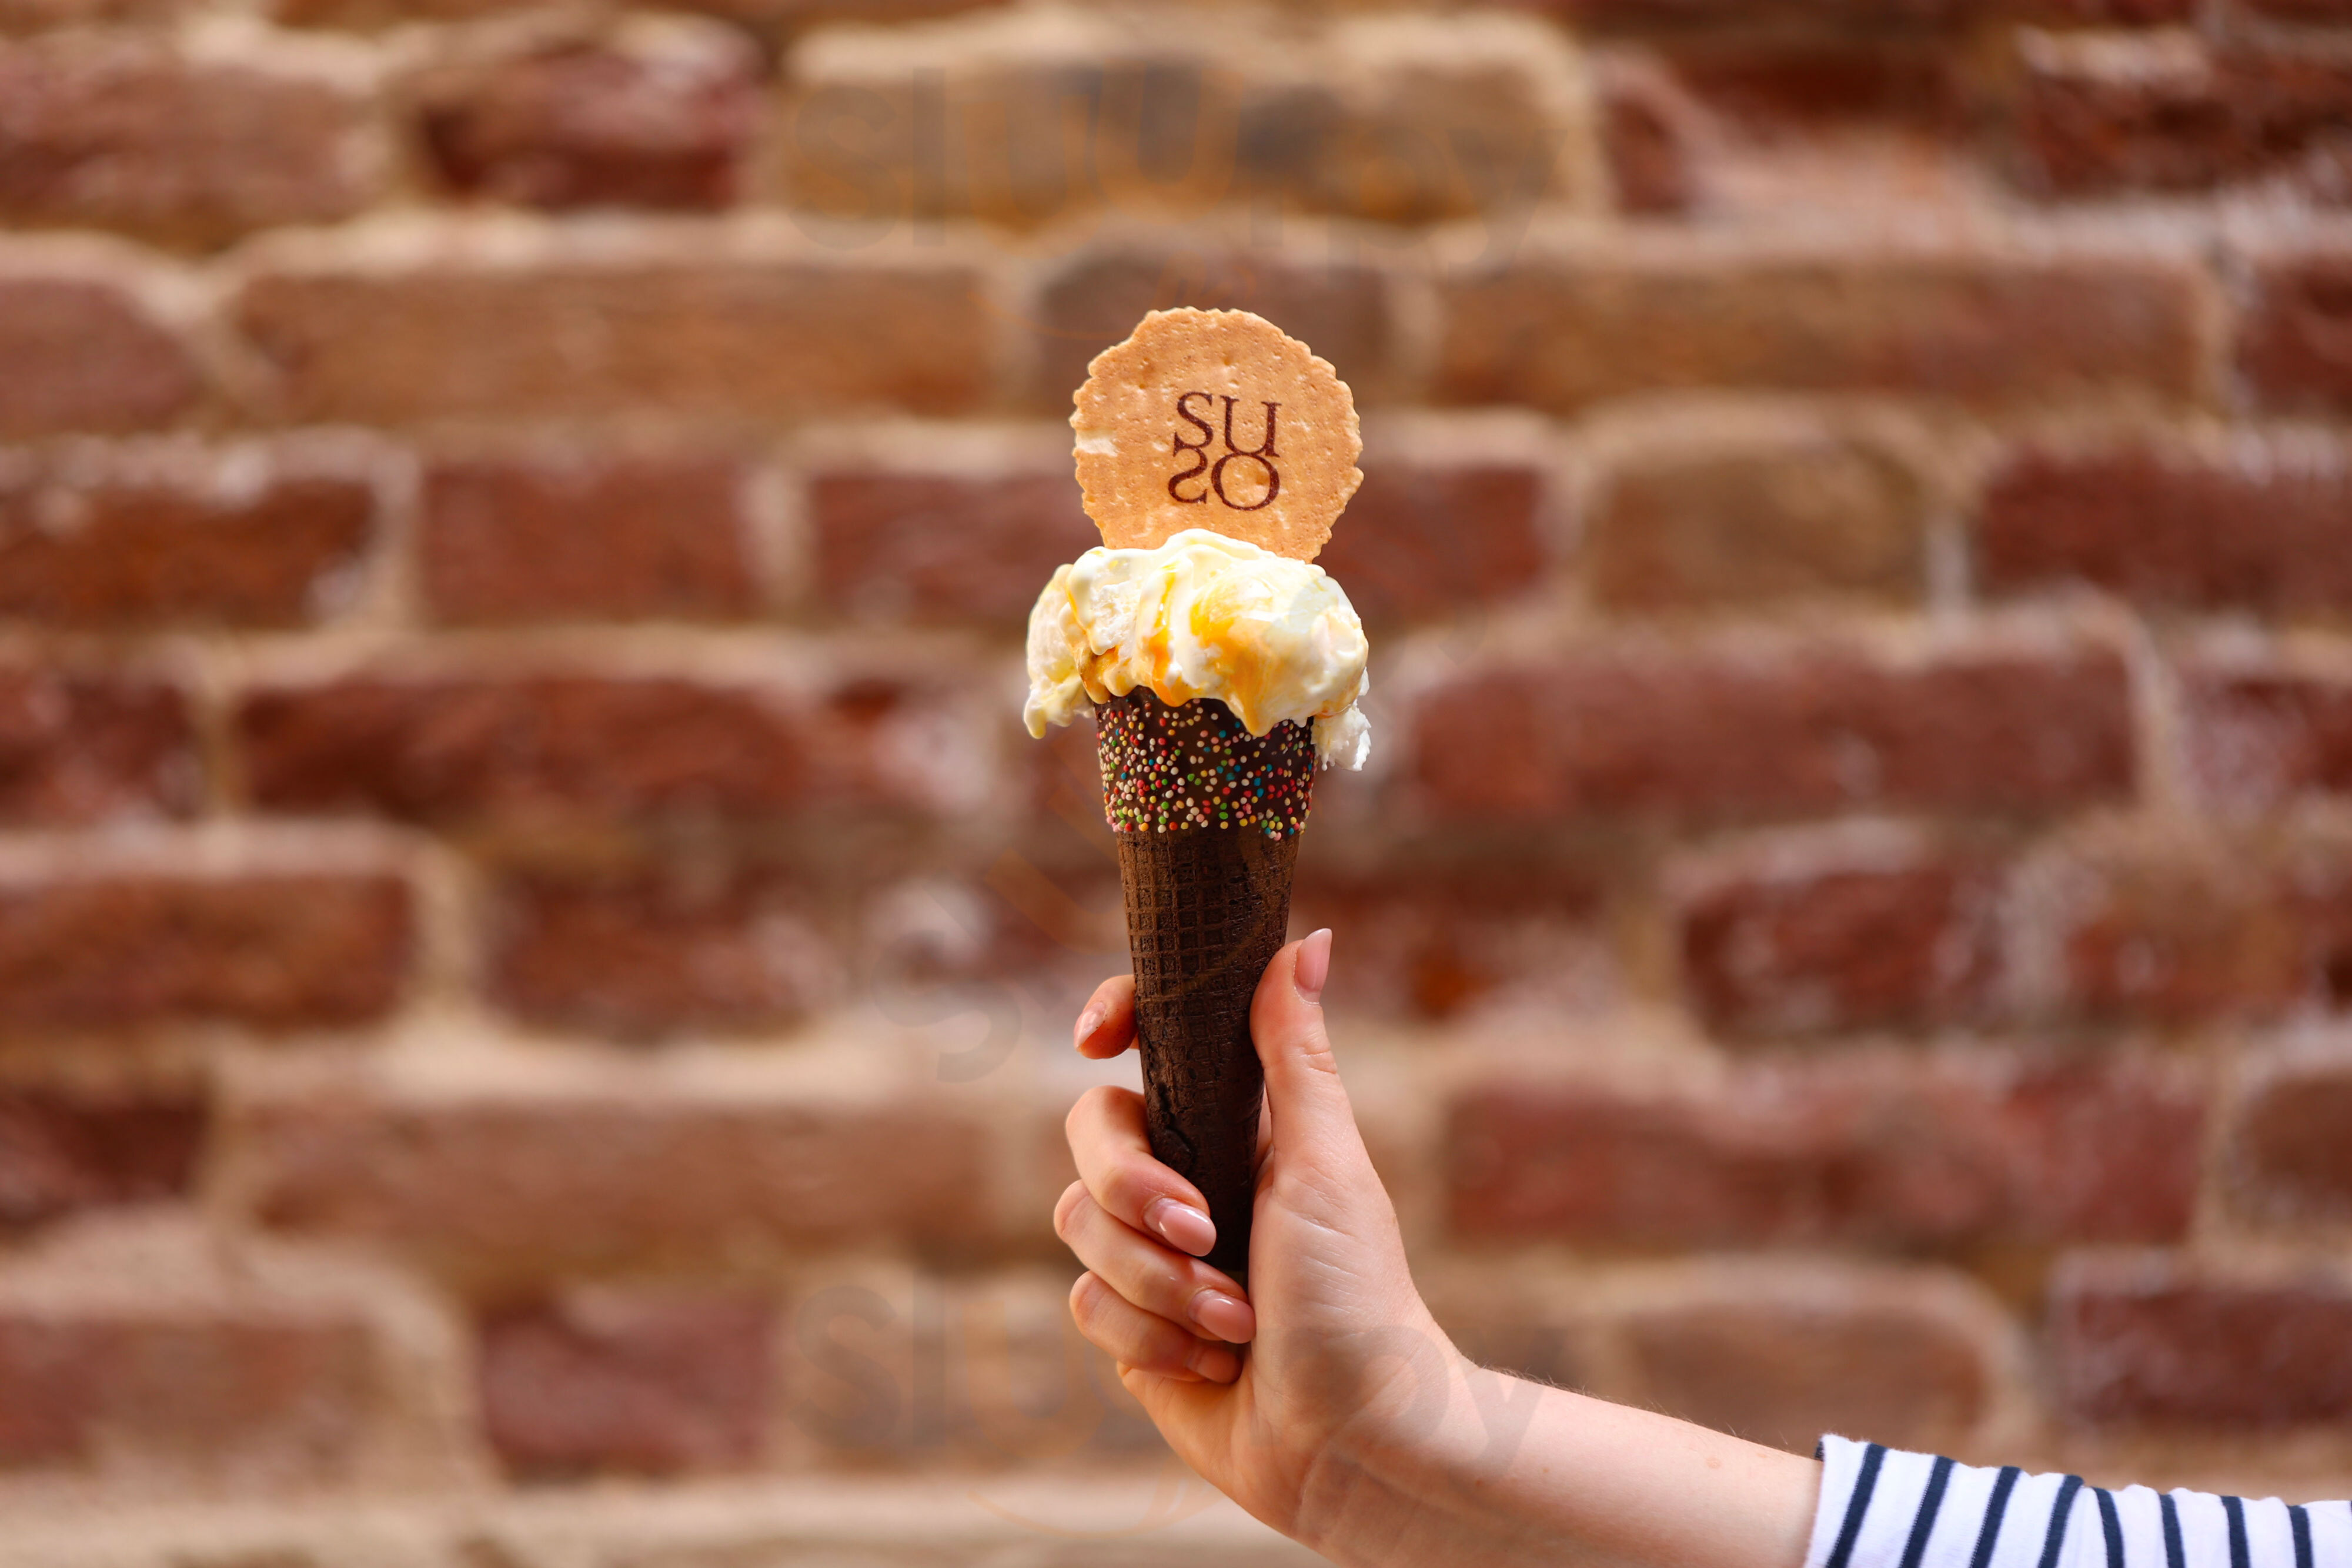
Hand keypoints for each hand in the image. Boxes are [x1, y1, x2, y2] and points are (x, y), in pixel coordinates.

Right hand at [1057, 930, 1460, 1543]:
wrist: (1351, 1437)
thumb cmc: (1360, 1297)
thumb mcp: (1325, 1163)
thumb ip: (1295, 1054)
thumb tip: (1309, 939)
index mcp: (1233, 1126)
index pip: (1148, 1046)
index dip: (1112, 1021)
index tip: (1094, 1039)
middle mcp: (1185, 1180)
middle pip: (1091, 1135)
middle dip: (1135, 1188)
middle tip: (1203, 1229)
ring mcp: (1151, 1256)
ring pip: (1082, 1227)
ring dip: (1162, 1282)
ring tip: (1236, 1320)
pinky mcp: (1130, 1329)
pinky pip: (1087, 1306)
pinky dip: (1154, 1337)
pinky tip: (1215, 1360)